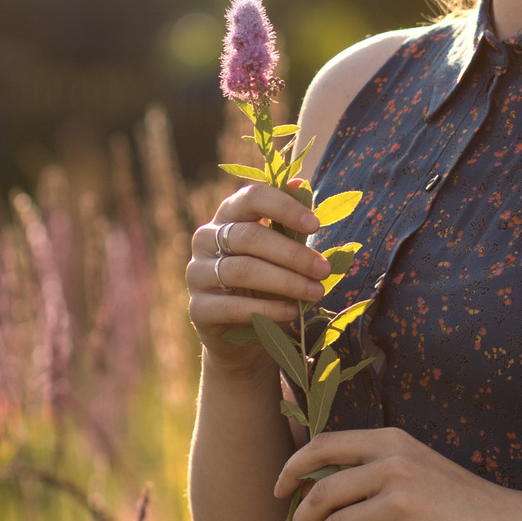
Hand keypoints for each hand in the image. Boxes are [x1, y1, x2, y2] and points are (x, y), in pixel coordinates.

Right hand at [186, 179, 330, 363]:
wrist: (242, 336)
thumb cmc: (266, 285)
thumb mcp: (281, 254)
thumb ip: (289, 225)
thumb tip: (301, 185)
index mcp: (227, 216)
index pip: (252, 198)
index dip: (284, 208)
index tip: (317, 224)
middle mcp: (205, 239)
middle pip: (249, 237)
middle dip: (293, 254)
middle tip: (324, 269)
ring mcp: (197, 273)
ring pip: (242, 270)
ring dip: (286, 282)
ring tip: (315, 293)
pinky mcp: (198, 308)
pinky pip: (233, 305)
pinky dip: (267, 309)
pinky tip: (291, 312)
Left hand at [276, 427, 521, 520]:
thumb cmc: (457, 499)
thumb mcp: (416, 462)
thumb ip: (373, 464)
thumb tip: (316, 485)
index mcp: (391, 442)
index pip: (323, 445)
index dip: (291, 468)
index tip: (278, 490)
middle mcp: (393, 466)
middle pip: (321, 491)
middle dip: (297, 520)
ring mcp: (401, 504)